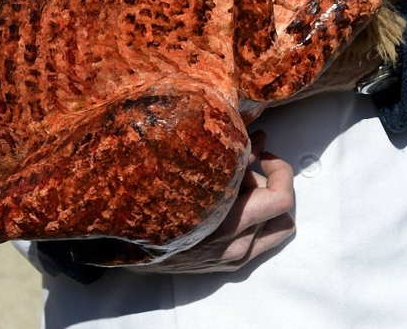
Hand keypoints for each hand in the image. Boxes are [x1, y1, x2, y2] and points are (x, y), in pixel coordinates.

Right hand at [130, 130, 294, 273]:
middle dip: (270, 185)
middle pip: (283, 213)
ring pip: (274, 229)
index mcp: (231, 224)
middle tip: (246, 168)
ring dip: (263, 206)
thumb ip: (236, 156)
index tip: (264, 155)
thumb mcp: (196, 169)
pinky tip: (228, 204)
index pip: (282, 199)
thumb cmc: (154, 198)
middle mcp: (237, 248)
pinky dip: (252, 220)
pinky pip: (257, 241)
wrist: (122, 238)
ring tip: (236, 189)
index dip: (280, 170)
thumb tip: (262, 140)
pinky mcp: (226, 267)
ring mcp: (232, 260)